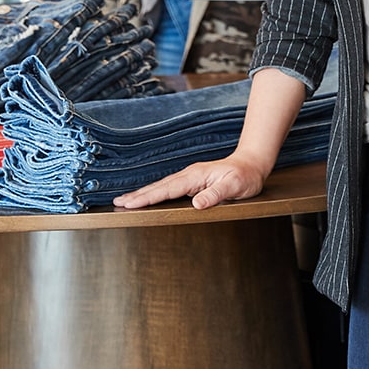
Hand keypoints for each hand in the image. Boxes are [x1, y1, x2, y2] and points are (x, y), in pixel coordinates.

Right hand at [113, 155, 267, 211]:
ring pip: (161, 186)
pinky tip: (147, 198)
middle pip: (158, 186)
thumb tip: (196, 204)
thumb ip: (215, 194)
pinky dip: (154, 193)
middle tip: (117, 203)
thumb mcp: (234, 187)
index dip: (147, 197)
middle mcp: (188, 175)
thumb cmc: (245, 177)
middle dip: (137, 195)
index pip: (166, 189)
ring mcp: (189, 178)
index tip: (130, 204)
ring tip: (124, 201)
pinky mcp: (192, 181)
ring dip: (142, 194)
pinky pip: (168, 188)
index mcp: (195, 176)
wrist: (252, 164)